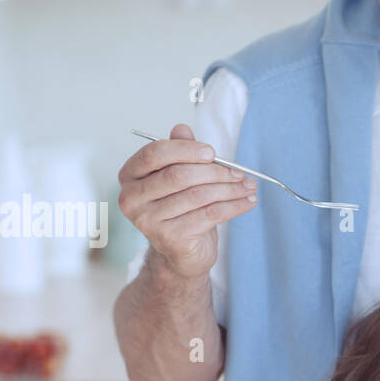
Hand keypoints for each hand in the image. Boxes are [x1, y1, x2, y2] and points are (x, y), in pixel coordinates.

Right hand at [117, 122, 256, 278]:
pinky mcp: (170, 238)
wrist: (181, 252)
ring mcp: (148, 221)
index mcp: (130, 176)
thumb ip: (179, 152)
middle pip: (178, 175)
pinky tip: (248, 202)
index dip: (185, 150)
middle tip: (239, 172)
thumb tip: (182, 128)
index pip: (154, 154)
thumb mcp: (179, 177)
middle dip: (215, 171)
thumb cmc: (180, 210)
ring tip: (249, 186)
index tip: (212, 152)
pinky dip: (234, 206)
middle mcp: (132, 198)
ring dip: (230, 189)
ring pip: (198, 196)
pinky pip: (209, 215)